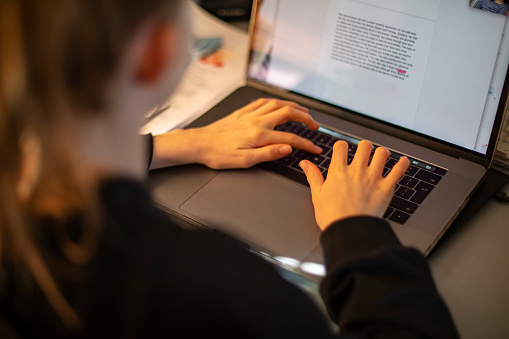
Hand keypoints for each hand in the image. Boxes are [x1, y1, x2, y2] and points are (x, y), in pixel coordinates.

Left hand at [150, 98, 321, 169]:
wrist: (198, 144)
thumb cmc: (217, 154)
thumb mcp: (244, 161)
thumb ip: (268, 153)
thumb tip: (288, 148)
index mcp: (259, 135)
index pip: (290, 138)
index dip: (306, 143)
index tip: (316, 148)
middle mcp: (256, 121)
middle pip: (288, 113)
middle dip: (305, 118)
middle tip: (315, 125)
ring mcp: (249, 115)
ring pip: (277, 104)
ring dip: (293, 106)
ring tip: (303, 111)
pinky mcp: (241, 112)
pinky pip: (262, 102)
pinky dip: (275, 101)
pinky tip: (278, 104)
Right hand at [300, 140, 409, 230]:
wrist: (350, 232)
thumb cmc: (333, 217)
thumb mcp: (317, 195)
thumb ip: (313, 176)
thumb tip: (305, 164)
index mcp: (338, 171)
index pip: (341, 146)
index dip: (341, 146)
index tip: (342, 151)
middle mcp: (357, 171)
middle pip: (364, 145)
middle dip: (364, 147)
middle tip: (364, 153)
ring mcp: (373, 178)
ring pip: (382, 153)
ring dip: (382, 153)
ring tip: (380, 157)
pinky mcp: (386, 188)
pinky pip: (399, 170)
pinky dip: (403, 164)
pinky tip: (403, 162)